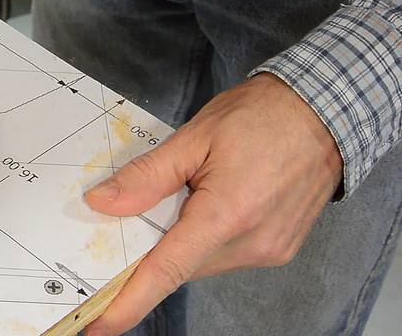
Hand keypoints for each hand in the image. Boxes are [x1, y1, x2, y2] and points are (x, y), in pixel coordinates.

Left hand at [83, 73, 342, 335]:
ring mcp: (270, 250)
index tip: (99, 324)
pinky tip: (204, 205)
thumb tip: (102, 203)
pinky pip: (225, 255)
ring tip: (179, 197)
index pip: (167, 270)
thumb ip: (146, 176)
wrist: (325, 109)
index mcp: (227, 216)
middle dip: (149, 253)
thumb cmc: (260, 116)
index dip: (129, 301)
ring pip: (201, 261)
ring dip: (180, 241)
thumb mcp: (194, 137)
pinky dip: (204, 238)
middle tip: (125, 226)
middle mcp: (252, 244)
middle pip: (180, 265)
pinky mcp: (279, 248)